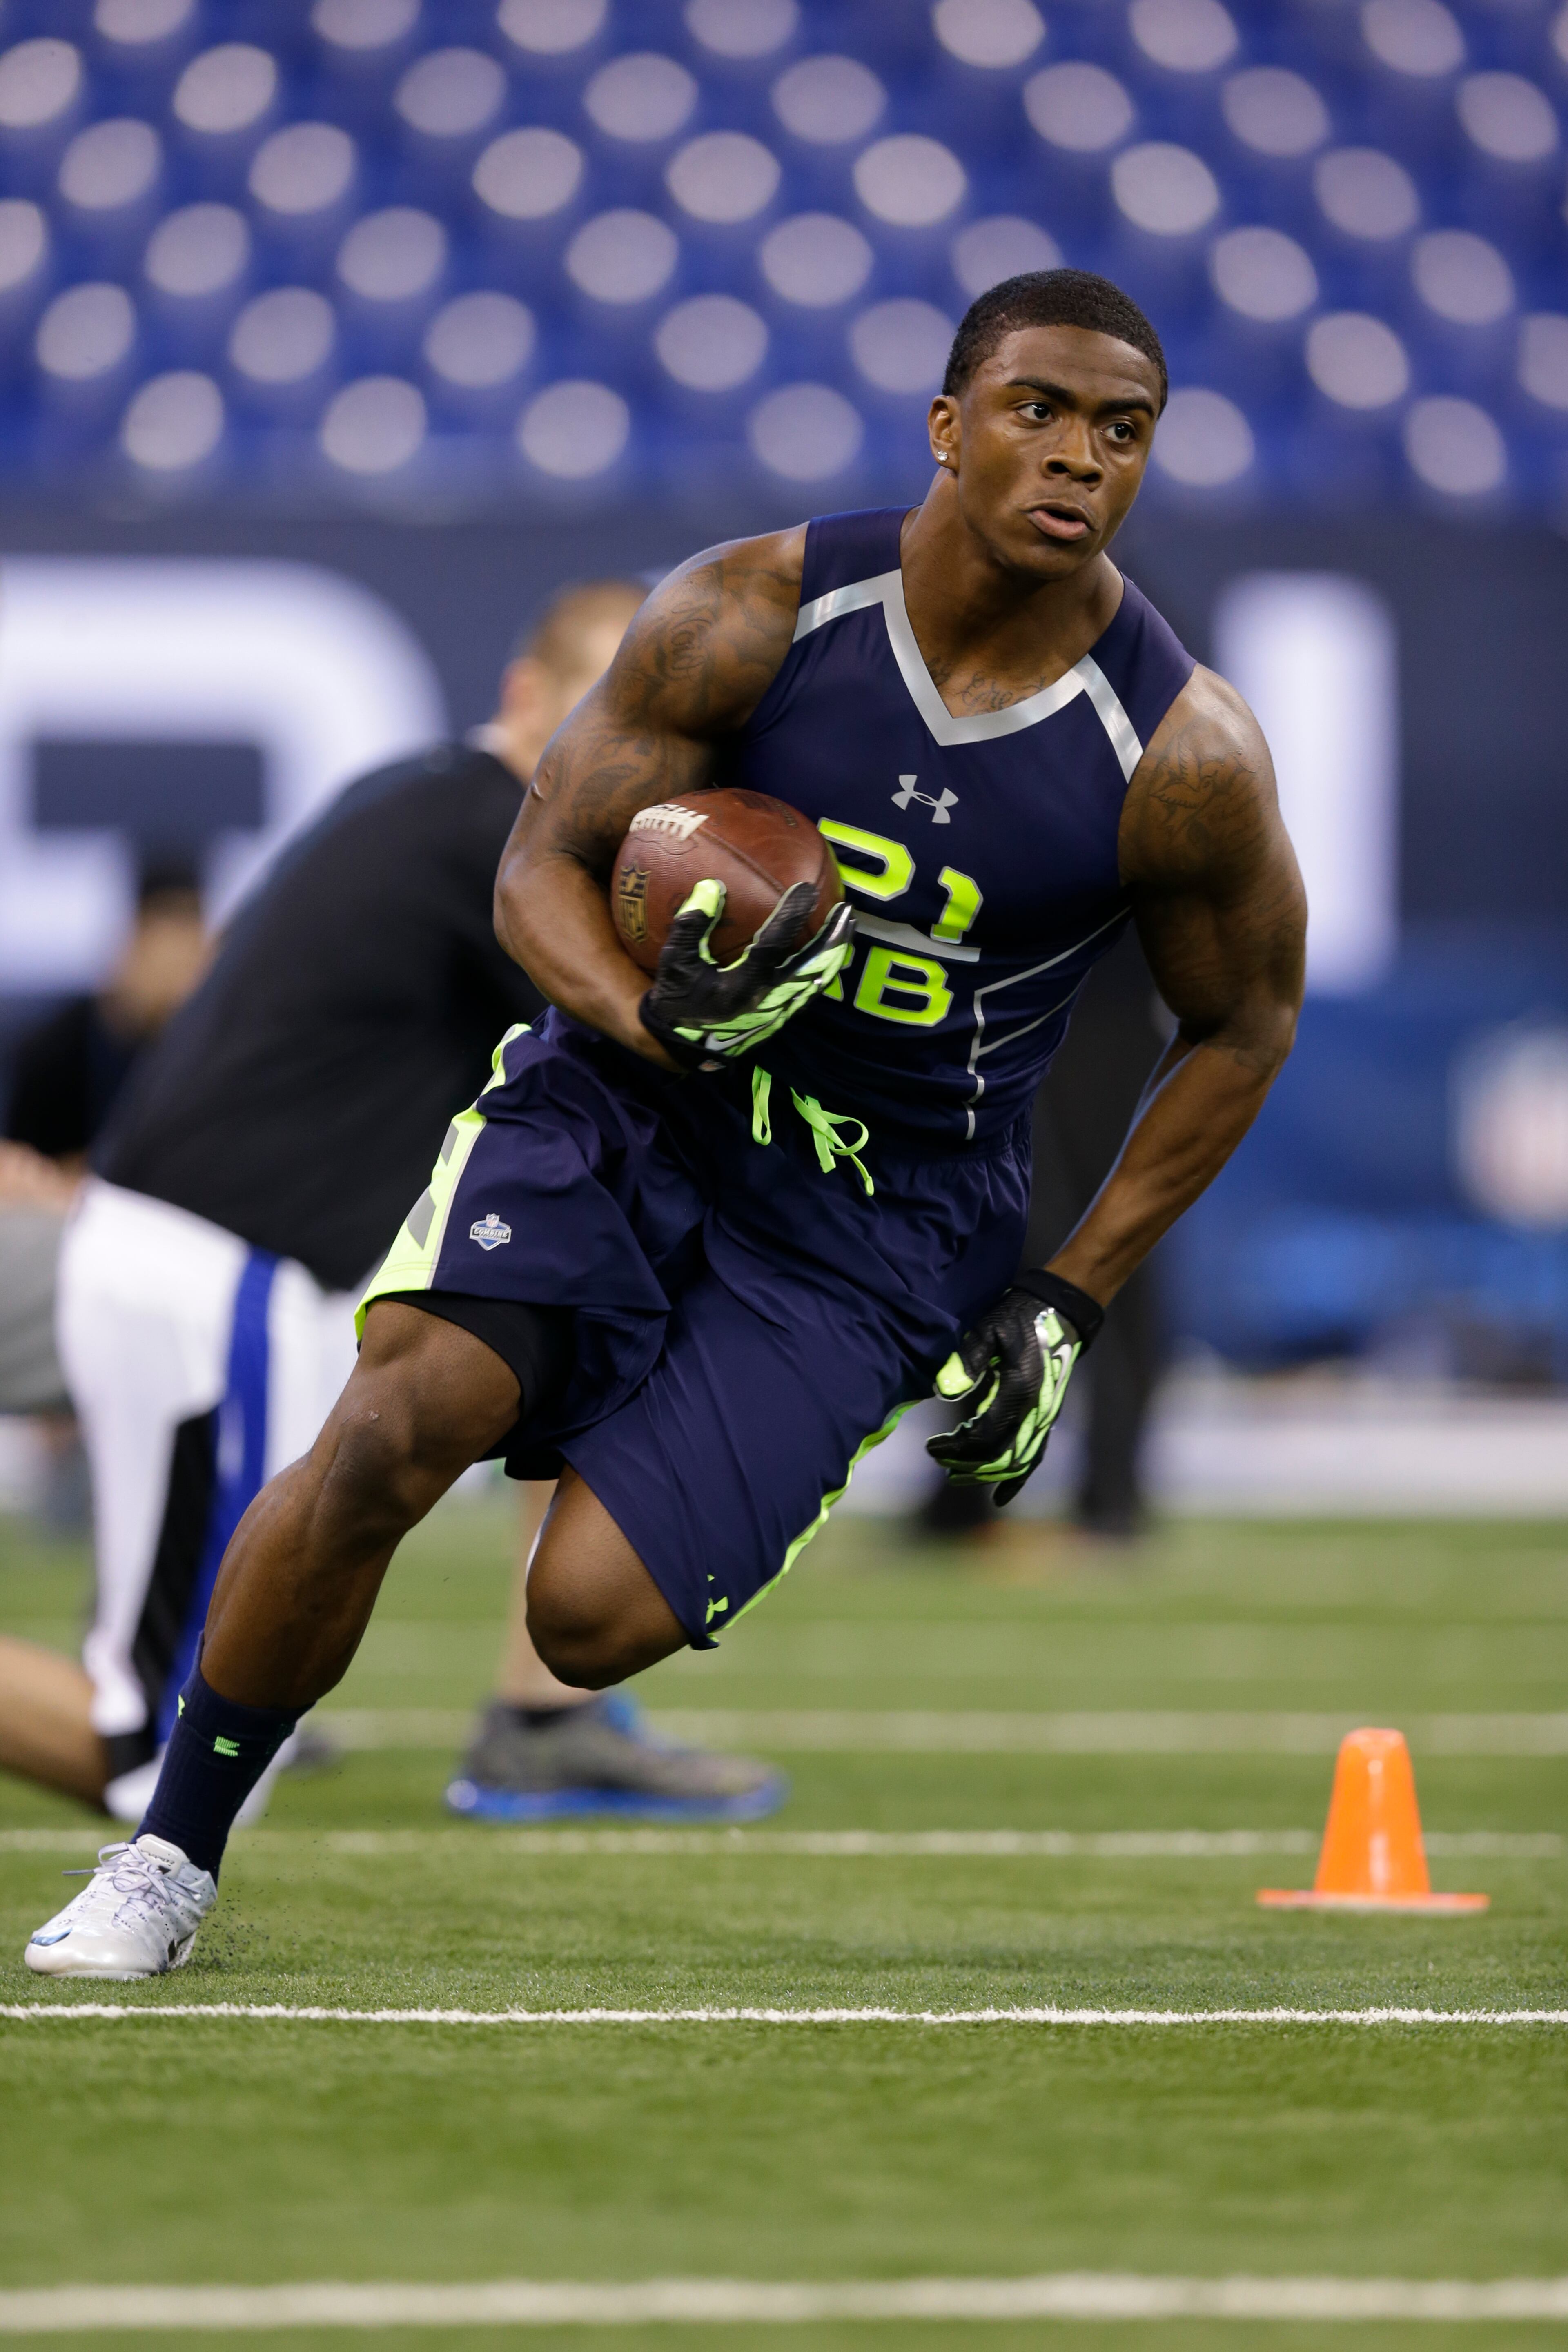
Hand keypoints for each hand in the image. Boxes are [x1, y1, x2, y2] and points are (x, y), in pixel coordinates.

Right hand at [639, 878, 854, 1069]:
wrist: (684, 1045)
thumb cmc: (678, 999)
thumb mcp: (675, 963)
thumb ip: (690, 927)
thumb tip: (712, 886)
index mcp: (741, 986)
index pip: (773, 946)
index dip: (791, 916)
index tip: (806, 888)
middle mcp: (767, 1000)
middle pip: (812, 968)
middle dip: (833, 939)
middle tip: (847, 909)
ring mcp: (778, 1011)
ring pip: (817, 981)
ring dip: (834, 953)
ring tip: (847, 926)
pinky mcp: (781, 1017)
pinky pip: (811, 989)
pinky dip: (824, 968)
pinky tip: (830, 952)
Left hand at [925, 1272, 1102, 1505]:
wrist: (1058, 1312)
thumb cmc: (1018, 1317)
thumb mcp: (988, 1330)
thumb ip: (967, 1360)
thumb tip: (944, 1391)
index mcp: (1020, 1390)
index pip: (984, 1435)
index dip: (955, 1447)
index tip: (931, 1446)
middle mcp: (1035, 1411)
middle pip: (999, 1455)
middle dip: (966, 1464)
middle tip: (938, 1459)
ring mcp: (1044, 1418)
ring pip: (1016, 1462)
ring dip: (986, 1474)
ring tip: (957, 1476)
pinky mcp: (1046, 1418)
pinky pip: (1033, 1457)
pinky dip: (1017, 1479)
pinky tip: (1000, 1496)